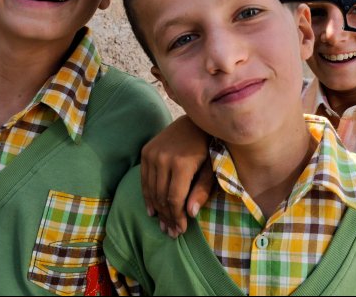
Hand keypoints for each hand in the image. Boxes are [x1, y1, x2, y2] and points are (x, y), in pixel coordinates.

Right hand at [141, 115, 212, 237]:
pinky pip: (144, 180)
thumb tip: (190, 214)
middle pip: (162, 197)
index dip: (177, 217)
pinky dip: (147, 196)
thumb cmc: (208, 148)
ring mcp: (152, 154)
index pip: (175, 199)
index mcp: (181, 163)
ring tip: (163, 225)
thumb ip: (202, 190)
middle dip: (167, 217)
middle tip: (171, 233)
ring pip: (151, 190)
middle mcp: (163, 158)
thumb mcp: (211, 170)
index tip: (181, 230)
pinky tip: (152, 211)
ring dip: (157, 210)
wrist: (194, 122)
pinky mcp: (146, 151)